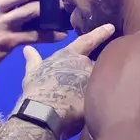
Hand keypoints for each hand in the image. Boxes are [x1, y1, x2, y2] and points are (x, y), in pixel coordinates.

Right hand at [19, 23, 115, 139]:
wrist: (44, 111)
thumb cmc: (36, 89)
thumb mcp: (32, 72)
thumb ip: (33, 60)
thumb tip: (28, 49)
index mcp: (69, 55)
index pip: (88, 40)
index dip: (100, 33)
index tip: (111, 27)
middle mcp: (84, 63)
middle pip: (92, 66)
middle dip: (87, 74)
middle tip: (77, 86)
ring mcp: (93, 79)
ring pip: (97, 81)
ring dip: (93, 87)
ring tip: (80, 100)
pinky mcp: (98, 96)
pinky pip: (101, 96)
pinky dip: (98, 100)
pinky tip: (91, 107)